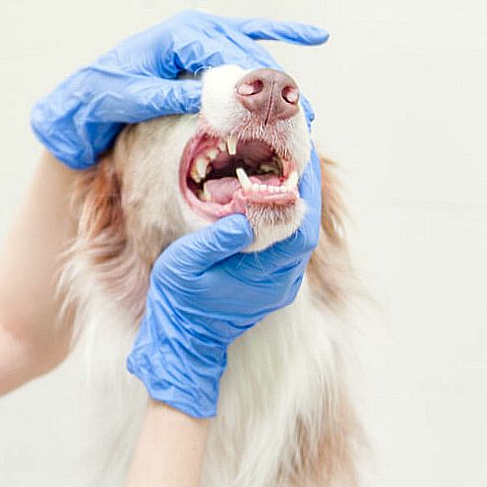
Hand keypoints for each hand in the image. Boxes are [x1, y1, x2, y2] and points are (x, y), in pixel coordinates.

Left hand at [30, 9, 328, 169]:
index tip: (275, 112)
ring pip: (254, 53)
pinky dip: (283, 34)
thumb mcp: (135, 98)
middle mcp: (197, 27)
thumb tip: (208, 101)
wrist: (89, 93)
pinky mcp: (209, 45)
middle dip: (276, 88)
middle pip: (248, 54)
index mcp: (180, 34)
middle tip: (302, 120)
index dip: (254, 84)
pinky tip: (315, 36)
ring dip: (281, 81)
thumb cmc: (107, 93)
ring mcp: (205, 33)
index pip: (227, 56)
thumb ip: (170, 97)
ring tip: (307, 112)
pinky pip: (252, 35)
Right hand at [125, 147, 321, 419]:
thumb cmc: (179, 299)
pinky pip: (287, 241)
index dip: (305, 191)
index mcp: (265, 275)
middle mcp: (282, 280)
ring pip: (299, 233)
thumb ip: (215, 241)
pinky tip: (272, 192)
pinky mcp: (272, 280)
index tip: (302, 157)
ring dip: (296, 198)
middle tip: (297, 150)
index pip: (301, 227)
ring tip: (285, 163)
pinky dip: (284, 214)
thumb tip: (245, 216)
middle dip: (304, 187)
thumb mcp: (186, 265)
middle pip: (306, 226)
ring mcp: (280, 282)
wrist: (182, 337)